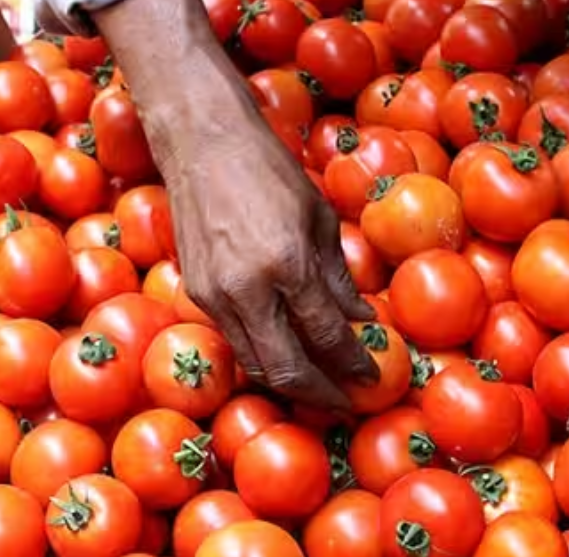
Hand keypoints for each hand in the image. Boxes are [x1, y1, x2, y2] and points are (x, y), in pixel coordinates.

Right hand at [151, 89, 377, 409]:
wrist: (202, 142)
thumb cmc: (270, 169)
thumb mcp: (319, 218)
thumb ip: (339, 276)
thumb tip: (361, 320)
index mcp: (288, 264)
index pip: (327, 335)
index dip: (352, 364)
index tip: (372, 377)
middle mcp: (248, 289)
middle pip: (286, 368)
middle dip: (320, 394)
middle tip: (346, 403)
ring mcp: (216, 295)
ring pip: (256, 364)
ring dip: (290, 385)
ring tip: (320, 391)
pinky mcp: (197, 294)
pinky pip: (236, 342)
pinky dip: (264, 359)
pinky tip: (287, 359)